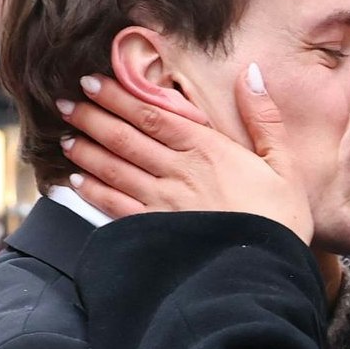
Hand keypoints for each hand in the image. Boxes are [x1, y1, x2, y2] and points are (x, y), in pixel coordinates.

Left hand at [57, 66, 314, 242]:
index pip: (154, 115)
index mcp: (208, 150)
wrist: (264, 275)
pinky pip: (115, 207)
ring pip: (115, 168)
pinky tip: (75, 182)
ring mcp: (163, 204)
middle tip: (65, 102)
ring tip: (65, 135)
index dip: (120, 96)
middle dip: (93, 117)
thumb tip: (252, 73)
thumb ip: (265, 119)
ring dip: (87, 150)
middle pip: (126, 137)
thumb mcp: (284, 165)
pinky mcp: (155, 232)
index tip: (94, 82)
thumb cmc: (279, 221)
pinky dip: (93, 192)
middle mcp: (179, 172)